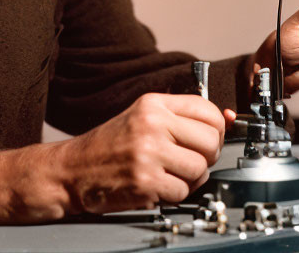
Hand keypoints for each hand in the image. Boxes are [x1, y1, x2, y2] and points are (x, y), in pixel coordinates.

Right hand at [0, 93, 233, 222]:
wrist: (72, 170)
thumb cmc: (108, 144)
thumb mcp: (141, 116)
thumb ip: (179, 117)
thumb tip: (226, 120)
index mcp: (153, 104)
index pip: (209, 111)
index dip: (216, 129)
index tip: (207, 138)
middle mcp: (152, 124)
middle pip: (210, 141)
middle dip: (205, 156)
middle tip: (188, 160)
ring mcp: (148, 153)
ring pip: (200, 169)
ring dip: (190, 178)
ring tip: (170, 174)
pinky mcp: (145, 181)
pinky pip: (182, 192)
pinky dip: (174, 194)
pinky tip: (157, 186)